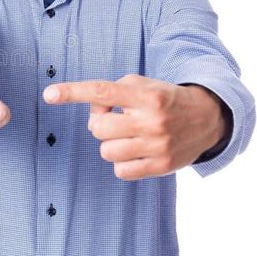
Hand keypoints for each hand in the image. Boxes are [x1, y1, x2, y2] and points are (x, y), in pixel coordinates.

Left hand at [43, 74, 226, 179]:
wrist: (207, 117)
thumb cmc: (163, 99)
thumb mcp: (142, 85)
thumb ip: (112, 94)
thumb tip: (93, 119)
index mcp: (145, 95)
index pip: (102, 92)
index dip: (73, 92)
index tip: (49, 94)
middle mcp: (151, 120)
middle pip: (98, 128)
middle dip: (101, 124)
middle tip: (119, 119)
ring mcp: (157, 145)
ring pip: (106, 151)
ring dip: (111, 143)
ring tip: (130, 136)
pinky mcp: (161, 167)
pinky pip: (120, 171)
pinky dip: (122, 162)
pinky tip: (137, 151)